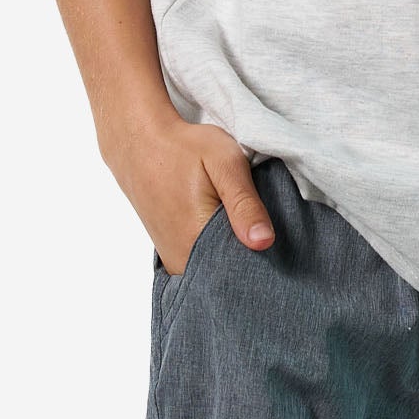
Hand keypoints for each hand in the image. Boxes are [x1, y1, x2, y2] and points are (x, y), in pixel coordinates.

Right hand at [106, 113, 275, 275]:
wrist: (140, 143)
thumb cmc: (184, 149)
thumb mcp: (225, 164)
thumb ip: (244, 203)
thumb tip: (264, 242)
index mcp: (196, 242)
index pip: (243, 272)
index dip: (266, 260)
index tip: (278, 243)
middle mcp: (181, 260)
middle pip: (229, 275)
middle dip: (250, 258)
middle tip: (258, 224)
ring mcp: (173, 260)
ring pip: (215, 272)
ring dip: (233, 254)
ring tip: (238, 222)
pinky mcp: (170, 254)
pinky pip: (202, 264)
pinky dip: (217, 252)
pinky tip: (223, 227)